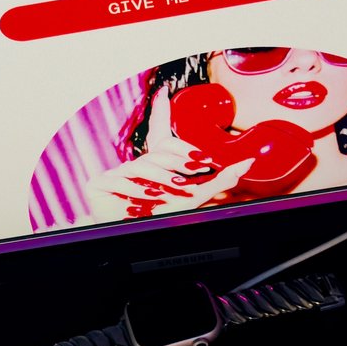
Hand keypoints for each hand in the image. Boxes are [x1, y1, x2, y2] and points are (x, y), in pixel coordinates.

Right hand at [80, 89, 254, 220]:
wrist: (131, 240)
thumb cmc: (161, 217)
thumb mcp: (196, 196)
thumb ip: (221, 179)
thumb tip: (248, 162)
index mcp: (154, 164)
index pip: (163, 138)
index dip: (166, 120)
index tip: (171, 105)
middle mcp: (135, 165)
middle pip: (159, 153)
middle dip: (180, 162)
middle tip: (198, 172)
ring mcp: (115, 173)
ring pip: (141, 166)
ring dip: (162, 180)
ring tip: (175, 191)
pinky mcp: (98, 185)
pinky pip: (119, 180)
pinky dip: (136, 192)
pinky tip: (147, 201)